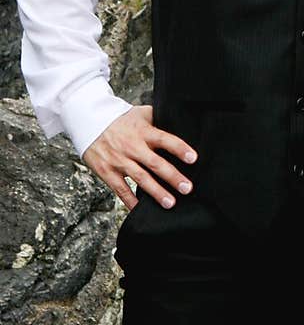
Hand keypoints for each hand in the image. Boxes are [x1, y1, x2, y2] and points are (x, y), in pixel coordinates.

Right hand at [82, 105, 197, 211]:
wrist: (89, 121)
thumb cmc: (121, 119)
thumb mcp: (141, 114)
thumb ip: (159, 120)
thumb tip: (181, 124)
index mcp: (143, 132)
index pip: (165, 139)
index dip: (179, 148)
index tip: (193, 158)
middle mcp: (132, 146)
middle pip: (155, 163)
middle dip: (172, 177)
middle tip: (187, 188)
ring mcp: (119, 160)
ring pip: (140, 178)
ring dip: (156, 192)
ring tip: (170, 203)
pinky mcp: (107, 171)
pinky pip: (120, 189)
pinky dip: (130, 201)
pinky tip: (140, 210)